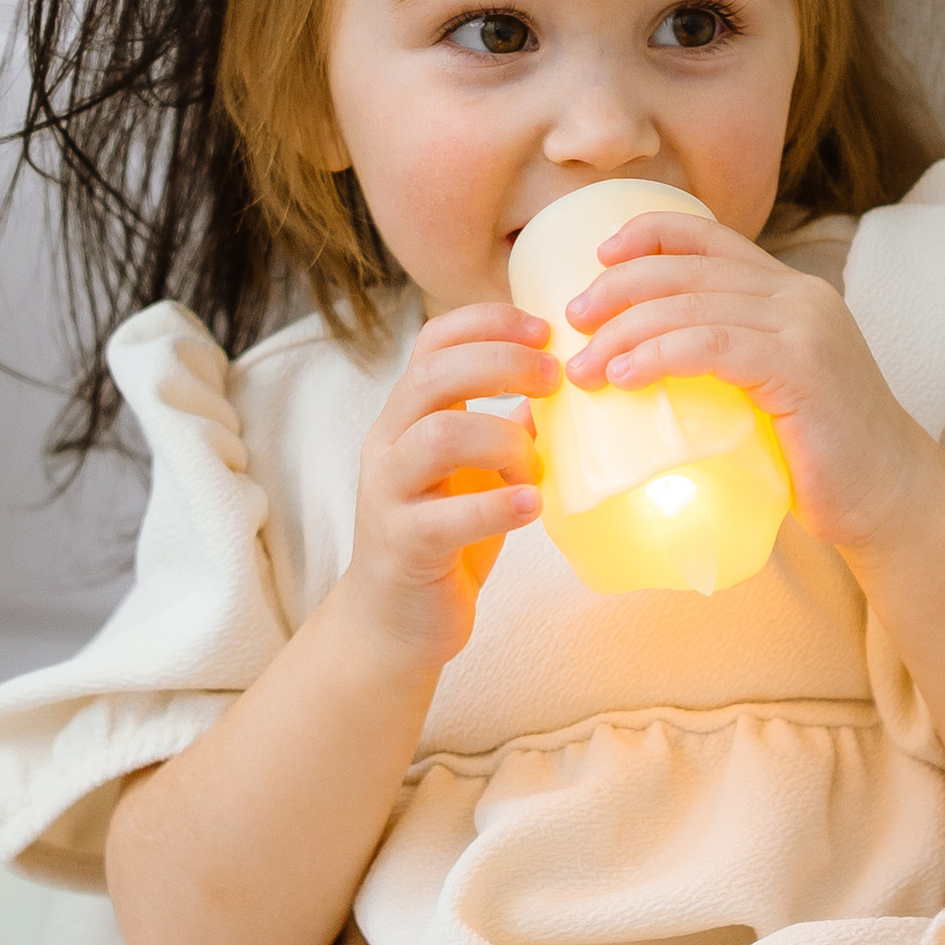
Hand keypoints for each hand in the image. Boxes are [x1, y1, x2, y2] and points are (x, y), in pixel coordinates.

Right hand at [338, 299, 557, 669]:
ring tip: (535, 466)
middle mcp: (389, 444)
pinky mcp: (403, 545)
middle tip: (555, 380)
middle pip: (434, 374)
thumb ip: (503, 429)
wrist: (394, 622)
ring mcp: (389, 494)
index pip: (434, 342)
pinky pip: (448, 515)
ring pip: (439, 434)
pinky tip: (530, 507)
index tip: (544, 330)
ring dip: (504, 440)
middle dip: (503, 364)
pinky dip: (498, 505)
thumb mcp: (474, 473)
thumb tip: (553, 394)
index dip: (488, 323)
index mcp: (408, 417)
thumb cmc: (442, 538)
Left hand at [560, 209, 937, 555]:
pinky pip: (713, 346)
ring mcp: (805, 328)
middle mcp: (799, 296)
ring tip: (586, 367)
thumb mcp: (768, 389)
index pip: (709, 237)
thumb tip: (634, 369)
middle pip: (688, 268)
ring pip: (692, 306)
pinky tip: (626, 377)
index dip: (647, 234)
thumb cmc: (817, 456)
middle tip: (574, 324)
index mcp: (789, 292)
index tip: (599, 259)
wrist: (890, 497)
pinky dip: (659, 356)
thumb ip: (725, 362)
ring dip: (625, 332)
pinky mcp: (803, 369)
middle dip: (618, 288)